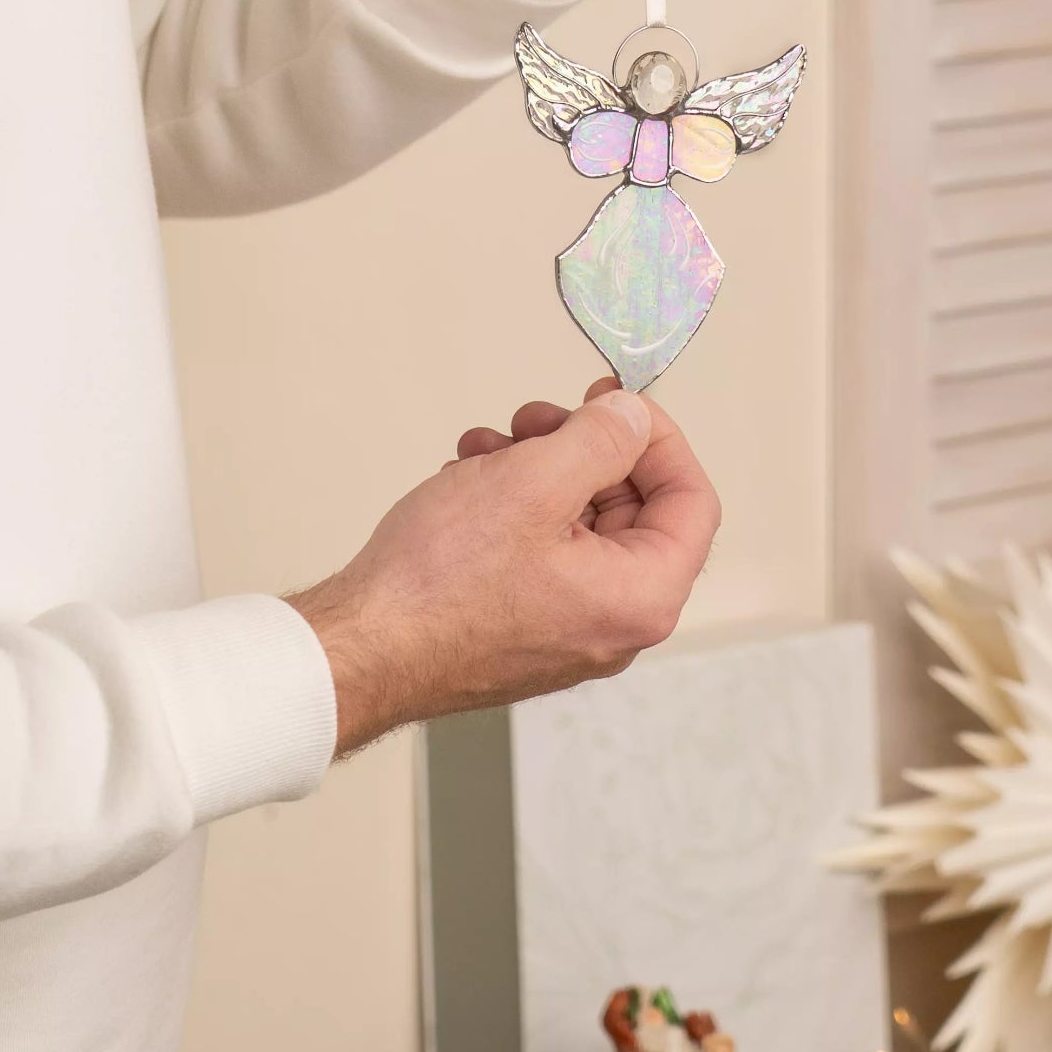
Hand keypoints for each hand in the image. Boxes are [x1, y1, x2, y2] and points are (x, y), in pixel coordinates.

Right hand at [288, 382, 719, 752]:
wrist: (359, 649)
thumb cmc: (442, 581)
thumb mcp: (534, 480)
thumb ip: (603, 438)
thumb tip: (634, 418)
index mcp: (642, 597)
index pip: (692, 500)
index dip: (658, 438)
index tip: (613, 402)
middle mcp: (616, 624)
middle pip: (632, 508)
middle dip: (582, 448)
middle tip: (534, 419)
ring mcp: (568, 630)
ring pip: (578, 523)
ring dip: (536, 469)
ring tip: (484, 448)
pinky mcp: (523, 628)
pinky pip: (542, 551)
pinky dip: (512, 506)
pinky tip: (467, 481)